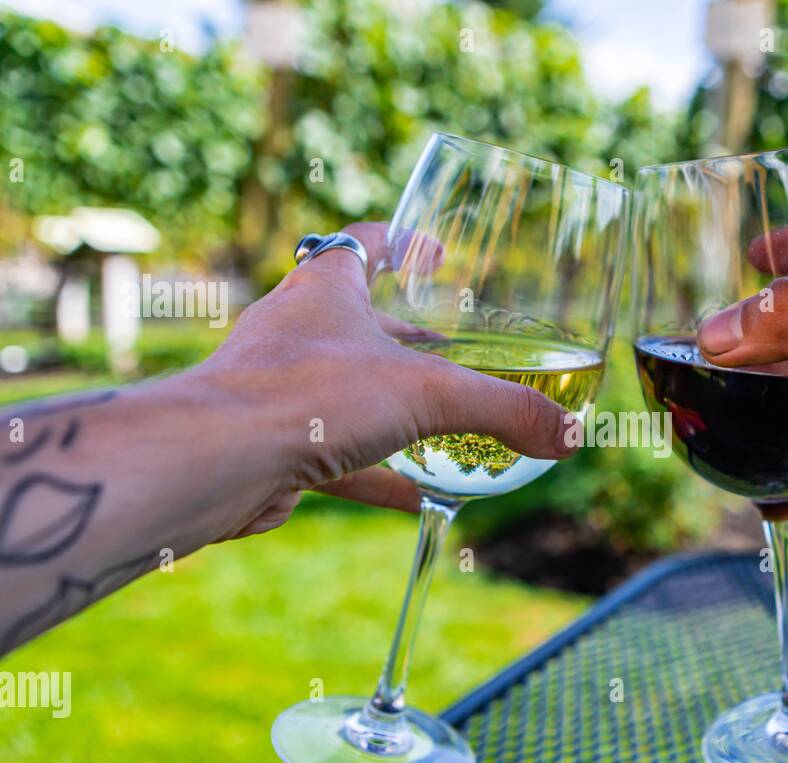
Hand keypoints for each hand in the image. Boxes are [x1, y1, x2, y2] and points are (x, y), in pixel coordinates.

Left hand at [192, 222, 574, 537]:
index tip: (433, 251)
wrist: (216, 463)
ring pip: (348, 392)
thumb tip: (571, 434)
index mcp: (327, 287)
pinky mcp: (276, 446)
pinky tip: (426, 495)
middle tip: (456, 350)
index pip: (364, 241)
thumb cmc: (311, 397)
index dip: (402, 241)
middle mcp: (298, 331)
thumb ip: (506, 410)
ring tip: (447, 422)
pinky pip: (341, 456)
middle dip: (407, 337)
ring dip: (394, 407)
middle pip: (358, 321)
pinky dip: (384, 472)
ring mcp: (281, 390)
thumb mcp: (428, 395)